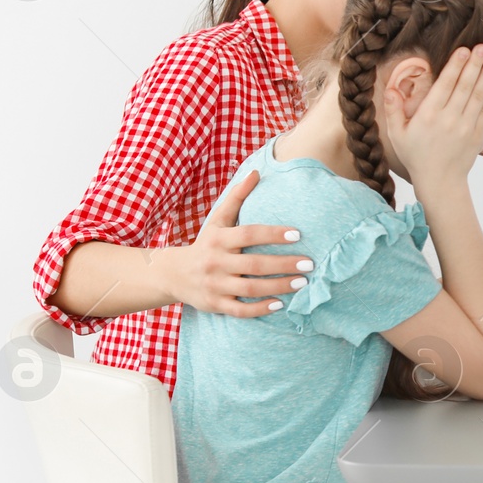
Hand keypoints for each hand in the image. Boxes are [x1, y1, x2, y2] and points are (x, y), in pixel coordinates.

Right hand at [158, 170, 313, 315]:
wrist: (173, 274)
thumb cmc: (206, 243)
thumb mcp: (217, 220)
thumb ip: (237, 197)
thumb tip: (256, 172)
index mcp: (218, 239)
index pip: (249, 234)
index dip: (273, 234)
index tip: (298, 234)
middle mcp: (216, 262)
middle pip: (254, 264)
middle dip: (284, 264)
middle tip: (310, 264)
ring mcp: (215, 285)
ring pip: (250, 288)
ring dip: (278, 286)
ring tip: (303, 282)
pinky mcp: (215, 304)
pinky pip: (240, 310)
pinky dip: (260, 309)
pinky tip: (281, 304)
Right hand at [382, 45, 482, 194]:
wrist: (440, 181)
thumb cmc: (416, 156)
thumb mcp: (397, 134)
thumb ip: (393, 110)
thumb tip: (390, 88)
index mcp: (429, 116)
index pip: (445, 85)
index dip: (455, 65)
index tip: (463, 49)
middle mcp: (449, 119)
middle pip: (464, 86)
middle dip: (474, 64)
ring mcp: (465, 127)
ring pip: (477, 95)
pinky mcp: (476, 135)